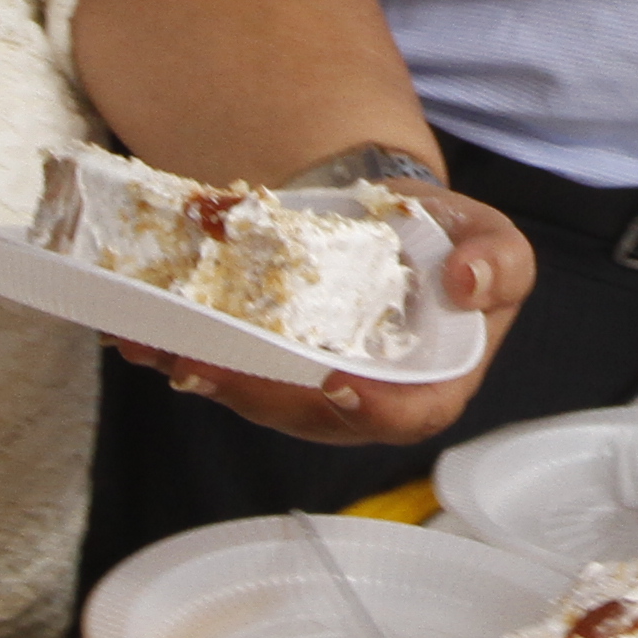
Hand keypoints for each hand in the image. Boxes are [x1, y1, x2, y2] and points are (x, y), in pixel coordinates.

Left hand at [112, 182, 533, 443]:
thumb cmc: (444, 242)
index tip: (336, 381)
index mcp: (429, 385)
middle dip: (255, 392)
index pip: (404, 416)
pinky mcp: (264, 368)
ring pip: (253, 397)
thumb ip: (499, 261)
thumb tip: (468, 283)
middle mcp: (362, 400)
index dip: (369, 409)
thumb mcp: (489, 238)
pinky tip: (137, 332)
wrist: (386, 221)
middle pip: (308, 414)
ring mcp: (306, 390)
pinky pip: (218, 369)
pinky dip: (173, 352)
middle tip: (211, 362)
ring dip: (202, 373)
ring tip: (160, 343)